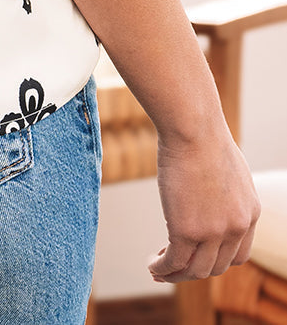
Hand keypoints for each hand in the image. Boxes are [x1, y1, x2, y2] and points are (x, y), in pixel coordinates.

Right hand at [149, 125, 260, 282]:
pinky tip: (152, 265)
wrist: (192, 127)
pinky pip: (174, 262)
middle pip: (216, 267)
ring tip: (158, 268)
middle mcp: (236, 228)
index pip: (238, 256)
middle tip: (172, 264)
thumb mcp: (228, 170)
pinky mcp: (186, 230)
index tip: (195, 256)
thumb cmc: (204, 137)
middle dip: (193, 271)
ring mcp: (213, 232)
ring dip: (176, 275)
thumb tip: (212, 198)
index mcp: (250, 214)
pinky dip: (163, 269)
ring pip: (195, 271)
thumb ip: (227, 193)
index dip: (215, 260)